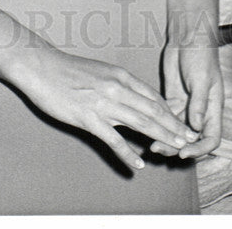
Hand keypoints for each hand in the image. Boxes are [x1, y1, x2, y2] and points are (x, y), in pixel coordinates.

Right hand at [15, 46, 199, 170]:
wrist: (42, 66)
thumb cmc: (67, 70)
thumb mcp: (99, 71)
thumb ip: (117, 84)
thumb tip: (131, 98)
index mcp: (120, 76)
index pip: (153, 96)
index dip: (170, 112)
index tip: (182, 123)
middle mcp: (117, 88)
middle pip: (153, 110)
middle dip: (174, 126)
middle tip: (190, 139)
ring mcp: (104, 104)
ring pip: (141, 123)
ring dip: (162, 137)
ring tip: (176, 149)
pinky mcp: (89, 118)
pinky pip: (113, 140)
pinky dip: (128, 154)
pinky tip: (138, 165)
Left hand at [150, 19, 223, 159]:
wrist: (188, 37)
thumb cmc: (201, 56)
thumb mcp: (202, 80)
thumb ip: (198, 103)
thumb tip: (196, 127)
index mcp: (213, 109)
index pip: (211, 138)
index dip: (199, 149)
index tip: (184, 152)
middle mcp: (200, 111)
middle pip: (192, 139)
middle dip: (178, 147)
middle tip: (160, 149)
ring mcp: (185, 106)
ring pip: (176, 130)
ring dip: (166, 138)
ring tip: (151, 145)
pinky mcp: (172, 99)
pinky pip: (166, 117)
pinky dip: (158, 125)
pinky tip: (146, 129)